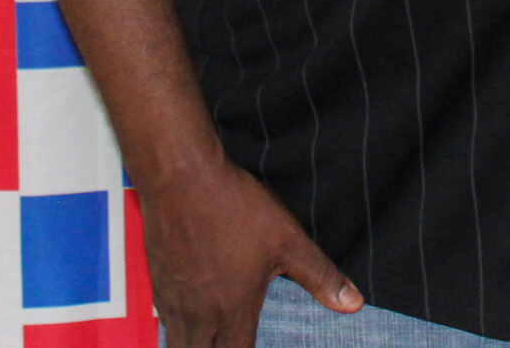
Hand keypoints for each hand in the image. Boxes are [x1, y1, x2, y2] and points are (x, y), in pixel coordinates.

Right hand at [141, 155, 361, 347]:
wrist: (181, 178)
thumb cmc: (235, 208)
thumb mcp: (289, 241)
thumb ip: (321, 276)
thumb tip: (353, 303)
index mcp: (232, 312)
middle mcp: (197, 315)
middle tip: (230, 344)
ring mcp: (171, 299)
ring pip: (177, 344)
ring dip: (193, 346)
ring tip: (209, 339)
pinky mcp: (156, 280)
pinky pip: (163, 319)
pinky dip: (177, 325)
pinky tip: (188, 313)